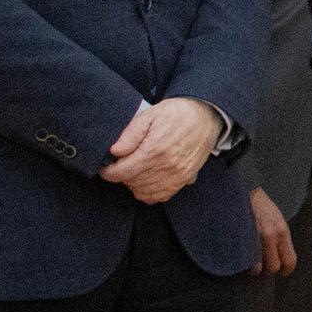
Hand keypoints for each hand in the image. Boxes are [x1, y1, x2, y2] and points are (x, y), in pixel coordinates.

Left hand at [101, 97, 219, 205]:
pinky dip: (150, 192)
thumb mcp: (149, 116)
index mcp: (155, 150)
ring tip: (134, 171)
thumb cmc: (176, 114)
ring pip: (145, 192)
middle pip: (132, 183)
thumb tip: (114, 151)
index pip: (122, 172)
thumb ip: (130, 134)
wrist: (205, 117)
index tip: (106, 167)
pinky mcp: (185, 179)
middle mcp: (167, 166)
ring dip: (135, 184)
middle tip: (121, 164)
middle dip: (122, 176)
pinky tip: (147, 180)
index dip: (109, 172)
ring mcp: (177, 175)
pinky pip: (161, 196)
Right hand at [248, 186, 296, 275]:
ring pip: (257, 267)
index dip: (285, 270)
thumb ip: (280, 239)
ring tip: (251, 262)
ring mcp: (254, 237)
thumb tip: (280, 256)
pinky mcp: (241, 237)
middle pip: (273, 267)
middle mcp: (270, 235)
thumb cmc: (262, 207)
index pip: (290, 261)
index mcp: (282, 232)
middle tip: (263, 266)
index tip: (281, 271)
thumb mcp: (277, 221)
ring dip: (254, 268)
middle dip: (268, 270)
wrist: (245, 192)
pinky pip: (243, 259)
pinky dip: (243, 262)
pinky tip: (242, 257)